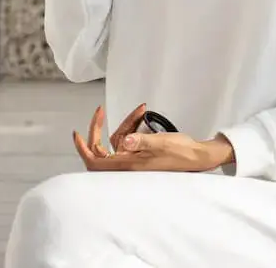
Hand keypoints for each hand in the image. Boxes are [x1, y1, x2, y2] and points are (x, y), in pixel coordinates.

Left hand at [72, 105, 234, 172]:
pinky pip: (129, 140)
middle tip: (101, 111)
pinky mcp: (141, 156)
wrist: (198, 157)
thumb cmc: (182, 152)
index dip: (83, 149)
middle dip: (99, 129)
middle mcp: (127, 165)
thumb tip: (124, 141)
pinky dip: (133, 127)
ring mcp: (134, 161)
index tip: (77, 133)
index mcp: (128, 166)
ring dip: (125, 123)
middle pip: (101, 150)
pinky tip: (143, 115)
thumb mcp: (162, 143)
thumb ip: (142, 141)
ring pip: (117, 141)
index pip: (95, 161)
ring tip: (141, 110)